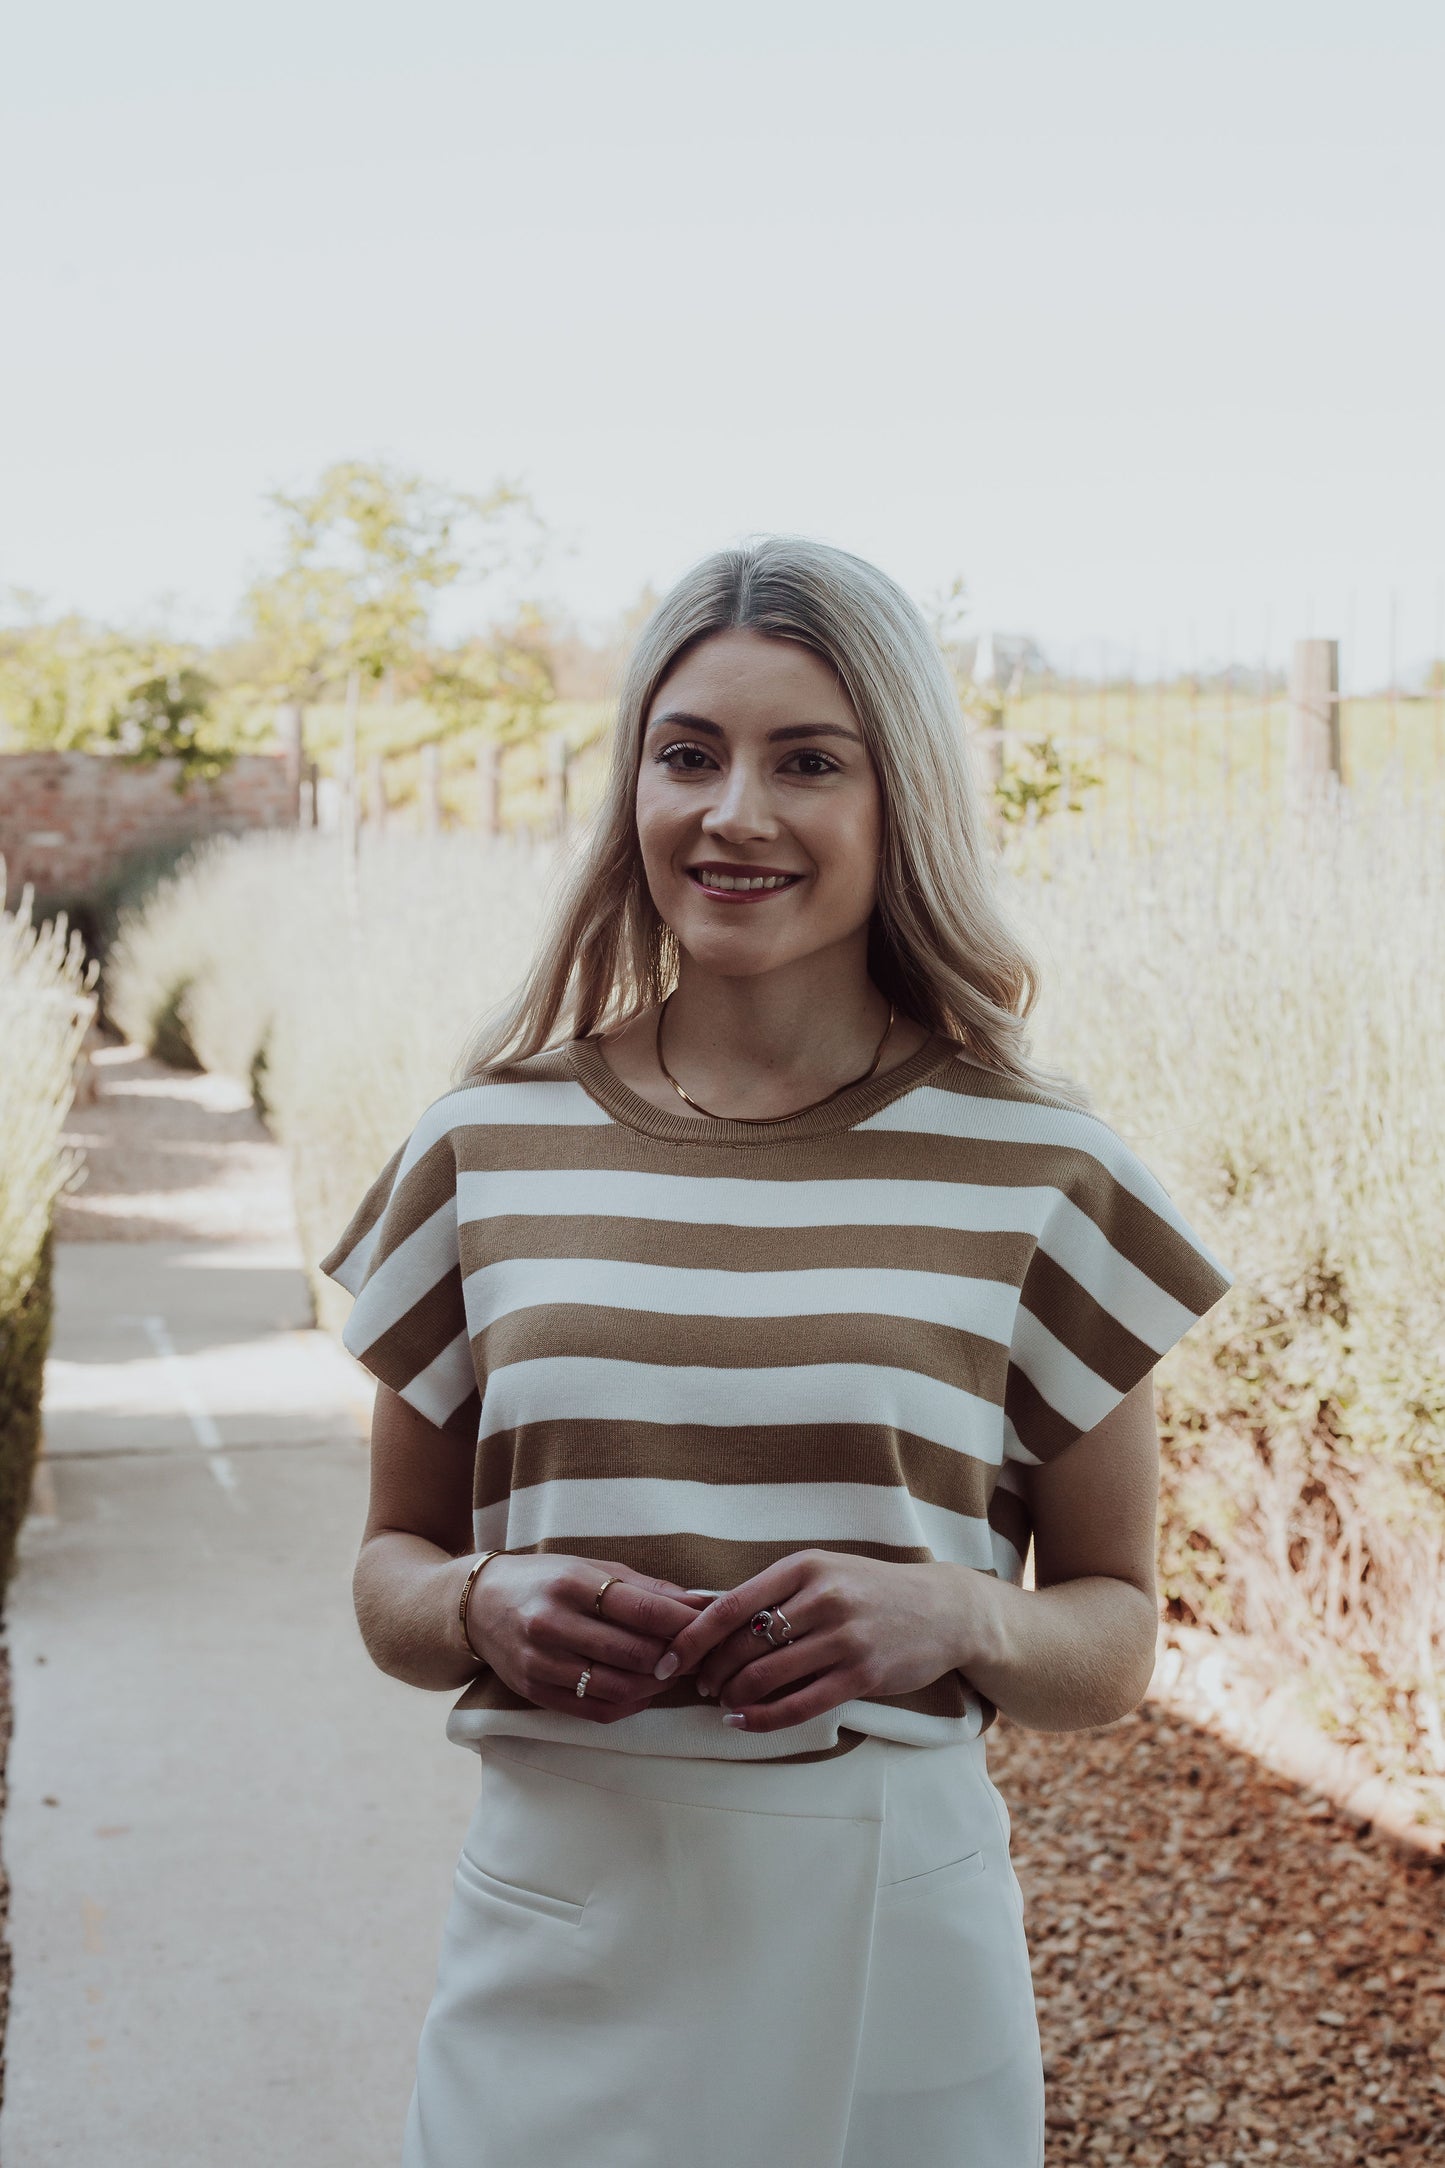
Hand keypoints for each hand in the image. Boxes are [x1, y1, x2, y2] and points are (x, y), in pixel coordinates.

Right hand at [468, 1554, 711, 1724]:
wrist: (479, 1606)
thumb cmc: (546, 1581)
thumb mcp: (591, 1568)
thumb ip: (645, 1588)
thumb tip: (700, 1601)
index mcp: (572, 1583)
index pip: (642, 1609)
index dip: (682, 1623)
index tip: (707, 1627)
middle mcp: (553, 1623)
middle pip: (634, 1652)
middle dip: (675, 1657)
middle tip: (697, 1655)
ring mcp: (541, 1662)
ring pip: (619, 1687)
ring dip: (657, 1685)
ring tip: (673, 1674)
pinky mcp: (536, 1692)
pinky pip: (596, 1711)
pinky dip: (630, 1706)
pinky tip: (644, 1692)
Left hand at [653, 1550, 995, 1734]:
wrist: (944, 1609)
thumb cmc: (870, 1590)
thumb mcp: (823, 1572)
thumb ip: (772, 1591)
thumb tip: (702, 1612)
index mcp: (805, 1567)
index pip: (731, 1605)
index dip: (692, 1638)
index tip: (666, 1659)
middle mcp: (823, 1598)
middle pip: (743, 1645)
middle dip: (711, 1671)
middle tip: (699, 1686)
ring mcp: (845, 1638)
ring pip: (766, 1676)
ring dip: (733, 1696)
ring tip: (721, 1702)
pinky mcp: (862, 1674)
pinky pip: (799, 1704)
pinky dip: (762, 1718)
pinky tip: (742, 1721)